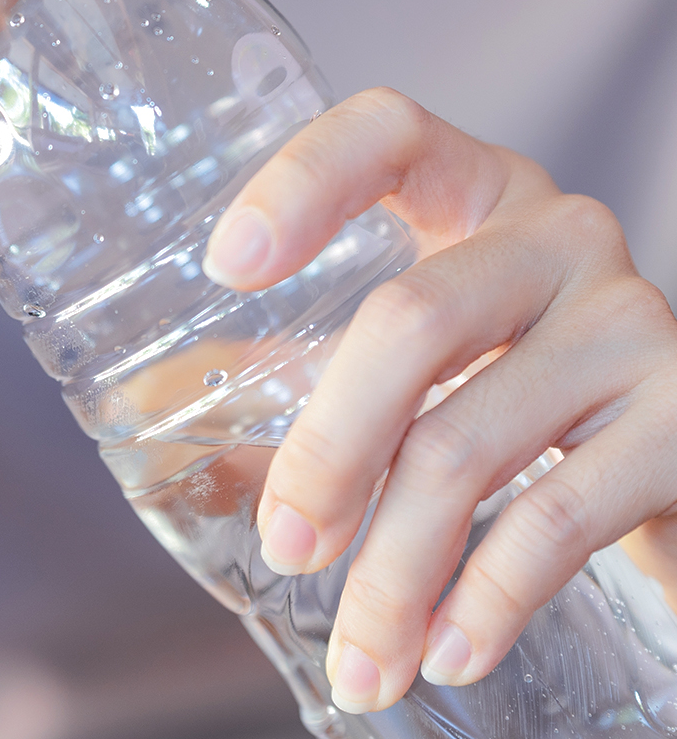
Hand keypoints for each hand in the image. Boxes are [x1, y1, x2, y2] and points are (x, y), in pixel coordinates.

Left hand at [204, 87, 676, 712]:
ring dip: (397, 569)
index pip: (388, 132)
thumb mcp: (429, 355)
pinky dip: (487, 599)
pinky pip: (557, 516)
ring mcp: (631, 320)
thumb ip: (315, 366)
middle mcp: (560, 236)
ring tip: (362, 653)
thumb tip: (157, 414)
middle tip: (288, 547)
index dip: (302, 182)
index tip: (226, 267)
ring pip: (466, 443)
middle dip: (329, 452)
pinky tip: (449, 649)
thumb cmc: (518, 397)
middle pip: (409, 322)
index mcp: (477, 194)